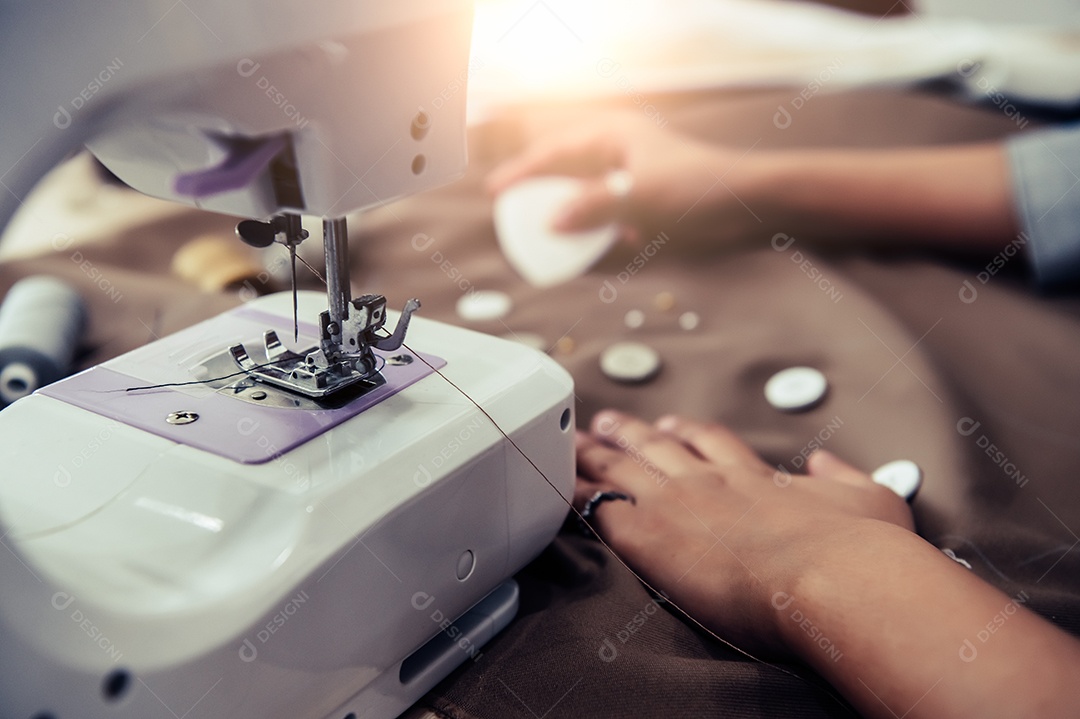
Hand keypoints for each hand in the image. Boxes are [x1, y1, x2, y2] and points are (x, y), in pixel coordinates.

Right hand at [485, 114, 766, 249]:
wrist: (749, 211)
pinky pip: (603, 232)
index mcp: (613, 136)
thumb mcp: (640, 193)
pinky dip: (591, 248)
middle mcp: (617, 159)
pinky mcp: (642, 218)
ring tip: (540, 248)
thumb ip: (594, 206)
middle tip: (511, 220)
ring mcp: (629, 190)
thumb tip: (551, 223)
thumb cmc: (700, 188)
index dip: (522, 172)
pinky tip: (578, 266)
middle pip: (563, 178)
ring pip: (582, 208)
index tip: (495, 193)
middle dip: (539, 201)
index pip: (555, 150)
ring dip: (565, 229)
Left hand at [574, 410, 913, 655]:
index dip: (686, 434)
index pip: (711, 443)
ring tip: (575, 444)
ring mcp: (677, 504)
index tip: (671, 426)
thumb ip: (843, 474)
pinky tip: (562, 490)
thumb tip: (827, 459)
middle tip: (606, 422)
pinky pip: (600, 510)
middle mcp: (711, 482)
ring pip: (620, 470)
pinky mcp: (650, 536)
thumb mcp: (872, 498)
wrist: (834, 576)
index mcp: (756, 477)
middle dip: (629, 433)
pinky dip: (579, 497)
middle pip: (656, 447)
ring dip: (595, 456)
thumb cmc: (861, 550)